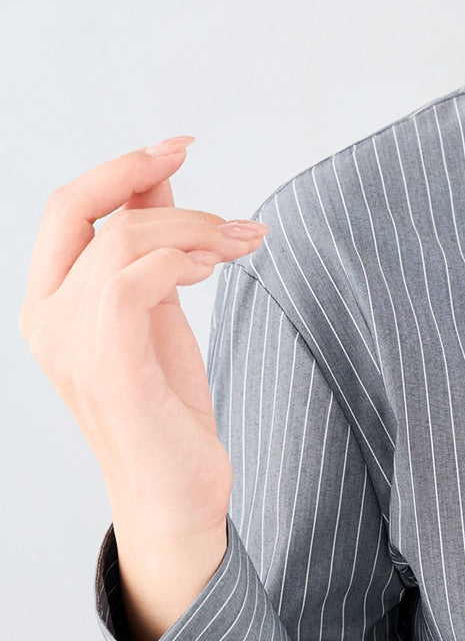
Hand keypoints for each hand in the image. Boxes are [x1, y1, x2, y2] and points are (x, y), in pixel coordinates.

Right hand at [19, 136, 268, 536]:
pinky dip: (185, 259)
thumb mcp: (157, 314)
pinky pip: (135, 279)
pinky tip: (219, 268)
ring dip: (197, 229)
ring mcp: (71, 345)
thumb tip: (159, 187)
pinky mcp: (111, 368)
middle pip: (84, 207)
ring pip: (125, 238)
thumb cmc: (167, 409)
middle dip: (155, 183)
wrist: (175, 494)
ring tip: (243, 248)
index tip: (178, 146)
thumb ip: (150, 253)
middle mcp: (46, 319)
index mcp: (49, 302)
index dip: (121, 167)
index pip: (66, 206)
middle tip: (230, 210)